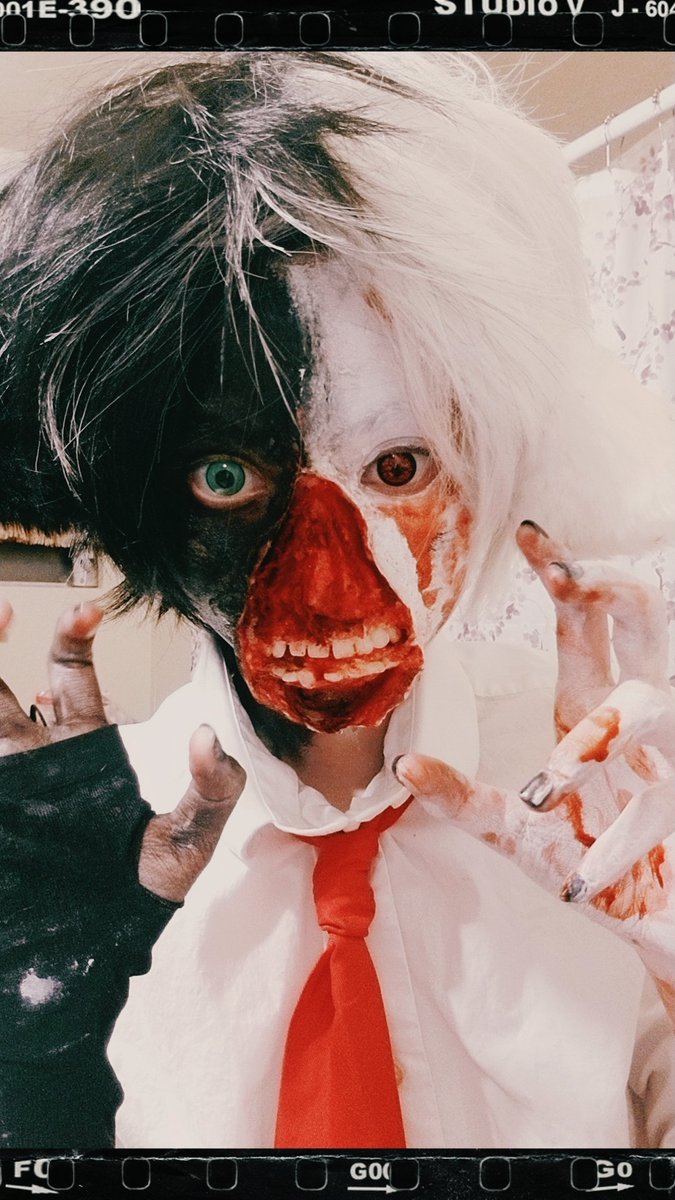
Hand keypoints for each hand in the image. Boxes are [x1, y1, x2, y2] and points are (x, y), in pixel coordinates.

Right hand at [0, 599, 245, 899]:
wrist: (101, 944)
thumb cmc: (143, 889)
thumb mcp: (188, 837)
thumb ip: (212, 788)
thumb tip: (211, 735)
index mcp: (86, 750)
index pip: (77, 682)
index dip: (75, 641)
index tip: (88, 612)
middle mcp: (40, 757)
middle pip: (16, 684)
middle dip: (16, 650)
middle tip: (21, 606)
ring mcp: (11, 784)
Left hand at [393, 524, 674, 1021]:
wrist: (658, 925)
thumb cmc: (590, 867)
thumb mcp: (515, 834)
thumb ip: (464, 801)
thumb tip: (405, 768)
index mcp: (590, 710)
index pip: (583, 625)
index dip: (564, 576)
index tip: (532, 535)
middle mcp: (635, 721)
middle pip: (640, 626)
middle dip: (608, 592)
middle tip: (568, 575)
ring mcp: (670, 758)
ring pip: (650, 708)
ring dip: (601, 736)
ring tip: (550, 781)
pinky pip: (659, 808)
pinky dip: (620, 842)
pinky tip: (584, 878)